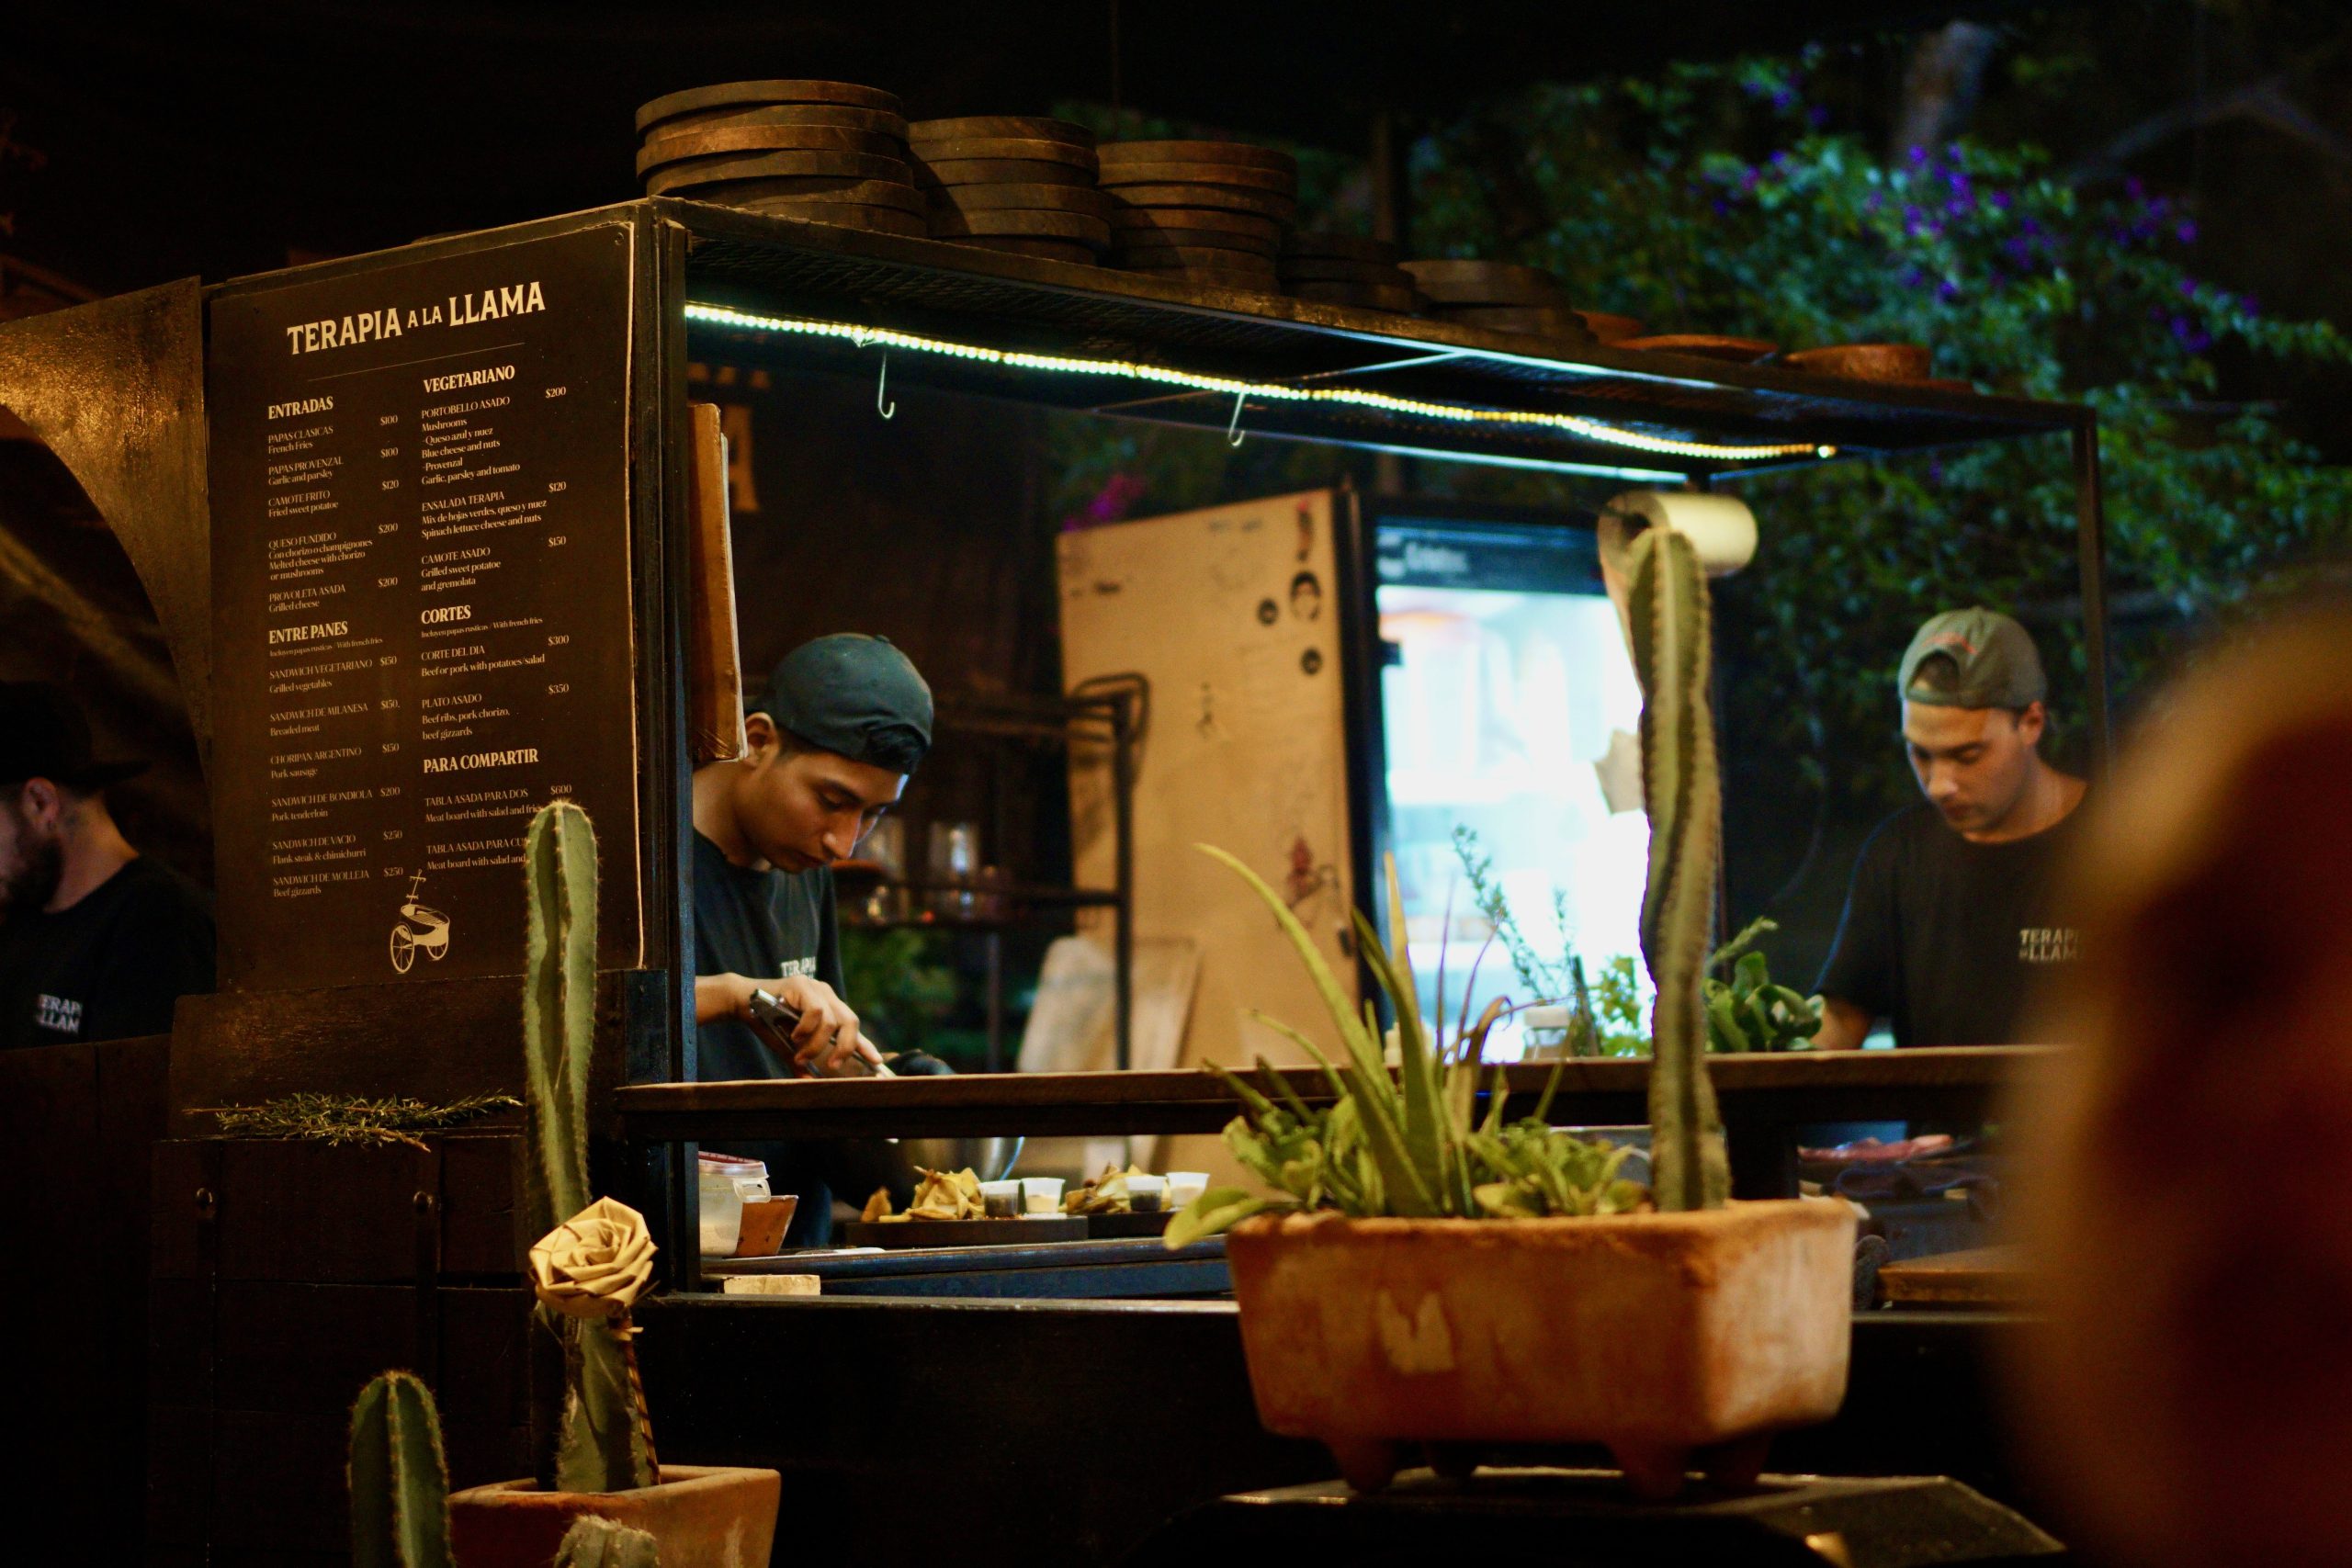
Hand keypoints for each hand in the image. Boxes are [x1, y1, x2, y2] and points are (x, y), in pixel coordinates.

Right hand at [750, 974, 879, 1076]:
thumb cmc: (767, 1022)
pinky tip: (795, 1036)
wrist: (742, 1002)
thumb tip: (808, 1081)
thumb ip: (801, 1059)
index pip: (852, 1027)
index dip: (865, 1045)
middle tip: (831, 1066)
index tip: (878, 1062)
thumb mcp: (789, 1045)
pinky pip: (816, 1011)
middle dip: (845, 1048)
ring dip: (818, 1044)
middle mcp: (827, 996)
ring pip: (833, 1021)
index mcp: (829, 1008)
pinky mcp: (802, 985)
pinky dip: (807, 1029)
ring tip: (801, 1054)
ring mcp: (816, 989)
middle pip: (851, 1022)